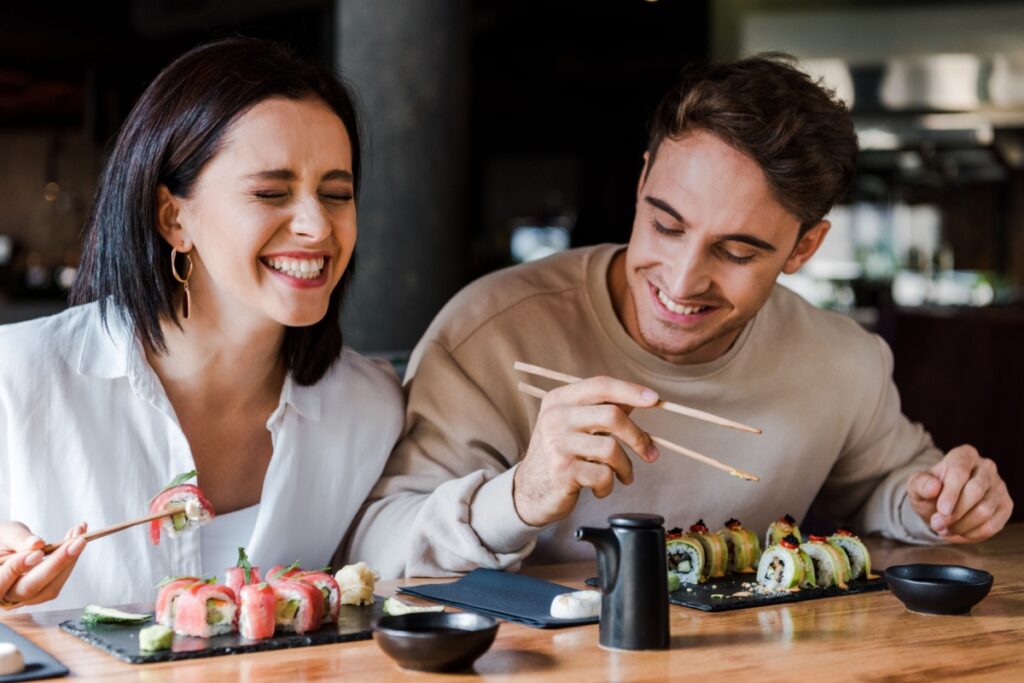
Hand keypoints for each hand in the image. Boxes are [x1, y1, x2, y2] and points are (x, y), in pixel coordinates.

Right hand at [0, 521, 87, 608]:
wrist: (5, 545)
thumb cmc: (1, 540)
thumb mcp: (5, 533)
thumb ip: (17, 539)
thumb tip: (37, 545)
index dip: (17, 568)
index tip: (38, 552)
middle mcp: (4, 597)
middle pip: (29, 588)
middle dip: (56, 564)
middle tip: (77, 542)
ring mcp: (23, 598)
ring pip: (48, 589)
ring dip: (69, 561)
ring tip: (80, 536)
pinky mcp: (40, 593)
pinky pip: (57, 582)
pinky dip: (69, 561)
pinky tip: (77, 540)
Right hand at [513, 376, 660, 526]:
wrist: (529, 490)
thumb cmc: (561, 454)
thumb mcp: (574, 425)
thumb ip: (601, 410)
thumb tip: (641, 398)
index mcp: (559, 400)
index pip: (600, 386)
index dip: (630, 390)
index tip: (654, 400)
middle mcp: (556, 418)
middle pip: (612, 415)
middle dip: (639, 437)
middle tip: (651, 454)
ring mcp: (558, 444)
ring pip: (612, 449)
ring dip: (625, 467)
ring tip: (623, 476)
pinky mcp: (563, 471)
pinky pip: (603, 476)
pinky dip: (609, 486)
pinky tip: (600, 488)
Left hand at [907, 445, 1012, 542]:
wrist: (943, 505)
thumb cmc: (929, 491)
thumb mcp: (917, 486)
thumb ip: (921, 484)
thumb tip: (934, 487)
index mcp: (964, 455)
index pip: (960, 472)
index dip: (951, 494)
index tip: (942, 511)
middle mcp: (986, 467)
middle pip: (975, 491)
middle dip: (954, 513)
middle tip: (937, 524)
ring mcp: (999, 486)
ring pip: (985, 510)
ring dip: (962, 525)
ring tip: (944, 529)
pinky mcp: (1006, 505)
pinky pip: (993, 525)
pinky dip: (973, 534)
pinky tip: (959, 533)